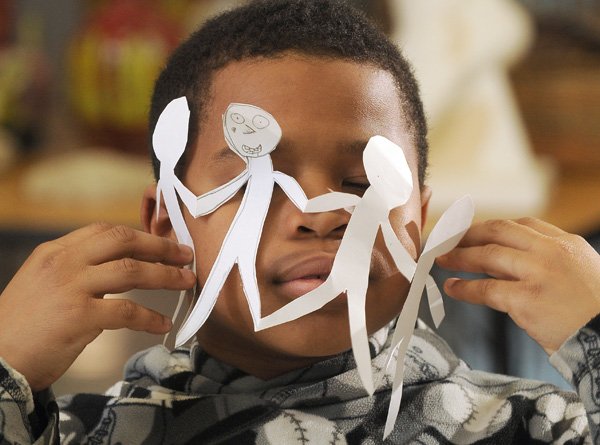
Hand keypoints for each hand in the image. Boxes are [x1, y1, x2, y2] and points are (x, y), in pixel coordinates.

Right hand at [0, 223, 194, 390]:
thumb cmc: (23, 326)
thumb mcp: (44, 283)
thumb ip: (77, 270)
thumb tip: (120, 267)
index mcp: (55, 251)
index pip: (104, 230)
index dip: (139, 234)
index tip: (161, 243)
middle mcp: (63, 262)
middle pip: (123, 240)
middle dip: (160, 246)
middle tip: (184, 254)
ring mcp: (71, 287)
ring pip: (131, 270)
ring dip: (165, 276)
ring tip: (186, 281)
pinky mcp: (79, 316)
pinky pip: (127, 311)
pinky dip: (150, 318)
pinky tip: (162, 324)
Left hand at [436, 217, 599, 354]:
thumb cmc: (596, 311)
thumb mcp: (579, 272)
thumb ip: (544, 261)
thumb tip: (496, 263)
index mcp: (566, 244)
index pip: (523, 224)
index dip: (492, 227)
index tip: (473, 231)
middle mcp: (551, 252)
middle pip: (500, 231)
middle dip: (470, 233)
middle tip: (450, 239)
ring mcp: (538, 274)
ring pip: (487, 255)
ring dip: (460, 256)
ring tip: (442, 259)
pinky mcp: (527, 300)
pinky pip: (486, 289)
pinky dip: (464, 288)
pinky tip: (452, 287)